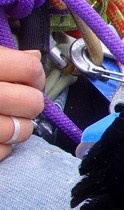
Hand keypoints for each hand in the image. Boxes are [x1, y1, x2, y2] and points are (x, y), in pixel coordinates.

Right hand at [0, 47, 44, 161]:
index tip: (28, 78)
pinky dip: (2, 146)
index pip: (30, 68)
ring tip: (2, 119)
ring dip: (17, 127)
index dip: (35, 75)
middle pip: (33, 103)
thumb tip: (34, 58)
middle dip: (30, 103)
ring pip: (23, 131)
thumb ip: (2, 56)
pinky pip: (5, 152)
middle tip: (15, 101)